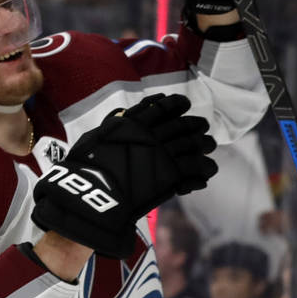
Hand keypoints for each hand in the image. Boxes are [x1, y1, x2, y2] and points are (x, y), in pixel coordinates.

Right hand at [31, 94, 216, 257]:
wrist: (94, 194)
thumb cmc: (87, 167)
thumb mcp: (97, 137)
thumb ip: (113, 125)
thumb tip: (120, 116)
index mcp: (135, 123)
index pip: (162, 106)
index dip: (176, 104)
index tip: (184, 104)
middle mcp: (153, 134)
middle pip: (183, 125)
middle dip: (195, 125)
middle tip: (203, 127)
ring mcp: (164, 154)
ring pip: (194, 144)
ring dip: (204, 144)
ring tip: (209, 146)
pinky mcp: (172, 175)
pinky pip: (195, 168)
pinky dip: (204, 169)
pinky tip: (207, 171)